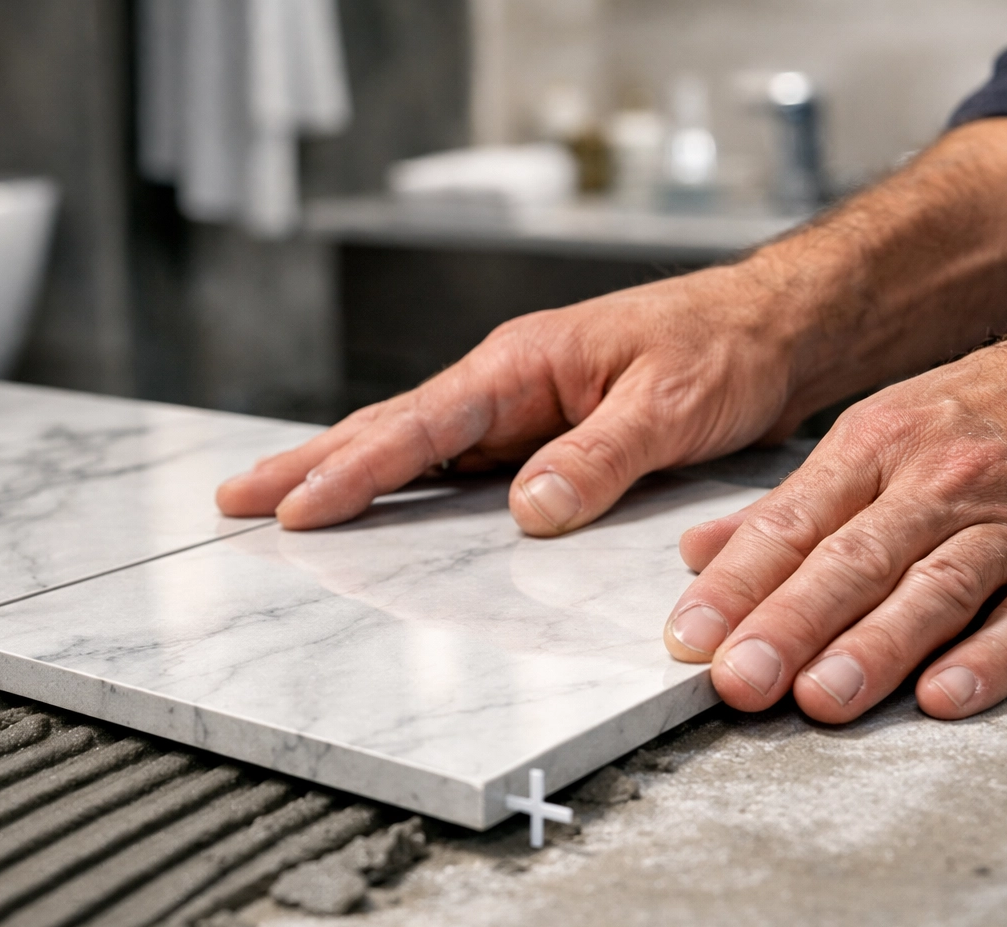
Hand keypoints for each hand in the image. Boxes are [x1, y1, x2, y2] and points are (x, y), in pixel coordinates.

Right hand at [217, 265, 806, 533]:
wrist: (771, 332)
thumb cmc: (724, 350)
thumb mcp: (670, 404)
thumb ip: (598, 458)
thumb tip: (527, 514)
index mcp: (523, 366)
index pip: (420, 424)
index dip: (355, 470)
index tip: (297, 507)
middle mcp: (507, 385)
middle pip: (389, 430)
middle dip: (310, 465)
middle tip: (236, 498)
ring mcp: (517, 411)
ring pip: (412, 447)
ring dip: (343, 473)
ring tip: (278, 502)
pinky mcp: (539, 436)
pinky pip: (456, 466)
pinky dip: (402, 483)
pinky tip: (375, 506)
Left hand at [664, 316, 1006, 721]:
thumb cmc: (984, 413)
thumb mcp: (875, 432)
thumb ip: (788, 504)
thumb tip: (699, 553)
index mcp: (875, 447)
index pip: (790, 524)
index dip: (735, 585)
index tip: (689, 637)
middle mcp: (940, 485)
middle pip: (852, 562)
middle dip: (788, 625)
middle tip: (737, 680)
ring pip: (935, 590)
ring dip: (875, 648)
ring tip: (820, 697)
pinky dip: (989, 660)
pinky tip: (943, 696)